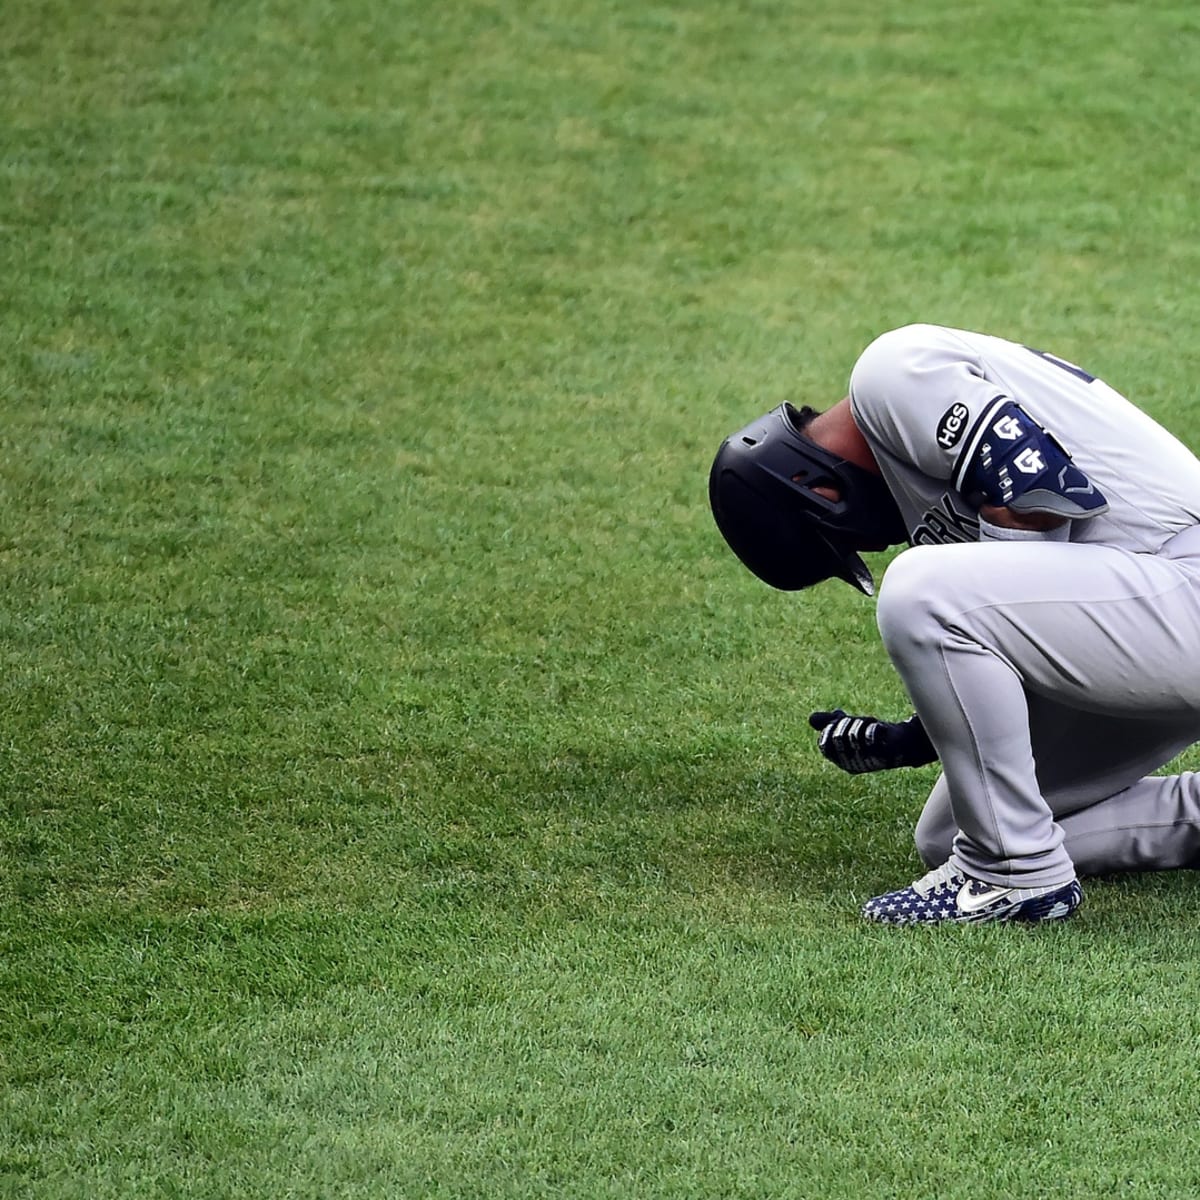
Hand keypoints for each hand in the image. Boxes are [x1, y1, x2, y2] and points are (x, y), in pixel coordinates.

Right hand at [808, 709, 937, 773]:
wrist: (903, 744)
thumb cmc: (874, 737)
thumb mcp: (849, 727)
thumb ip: (830, 723)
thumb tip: (811, 719)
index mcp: (842, 761)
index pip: (824, 745)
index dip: (828, 729)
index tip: (839, 718)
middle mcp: (852, 764)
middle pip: (838, 737)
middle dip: (846, 722)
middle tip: (857, 719)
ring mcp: (867, 760)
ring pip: (854, 734)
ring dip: (861, 723)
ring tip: (870, 722)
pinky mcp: (882, 753)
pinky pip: (870, 735)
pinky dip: (873, 726)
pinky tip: (879, 727)